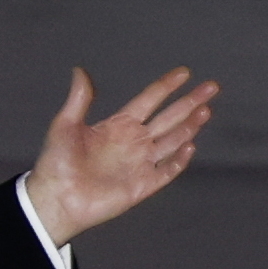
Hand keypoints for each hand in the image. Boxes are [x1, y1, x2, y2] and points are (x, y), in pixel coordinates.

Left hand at [22, 68, 213, 245]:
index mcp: (118, 125)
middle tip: (211, 87)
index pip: (149, 100)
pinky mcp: (142, 186)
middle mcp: (134, 141)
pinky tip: (190, 145)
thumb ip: (79, 99)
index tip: (184, 73)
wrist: (57, 198)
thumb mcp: (65, 125)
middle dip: (190, 102)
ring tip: (205, 110)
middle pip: (169, 117)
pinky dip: (179, 160)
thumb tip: (79, 70)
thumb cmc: (57, 163)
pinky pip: (167, 171)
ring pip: (173, 140)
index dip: (166, 86)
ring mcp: (140, 163)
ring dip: (189, 126)